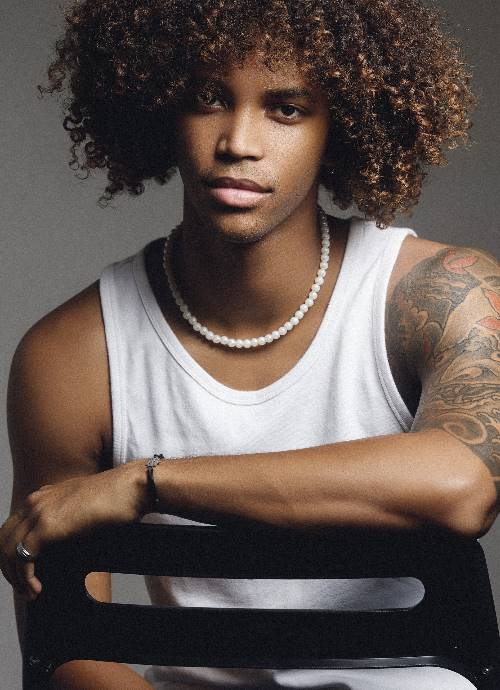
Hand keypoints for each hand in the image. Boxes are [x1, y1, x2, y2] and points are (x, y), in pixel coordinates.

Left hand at [0, 460, 145, 600]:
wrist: (132, 486)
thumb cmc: (118, 497)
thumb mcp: (83, 508)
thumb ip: (67, 521)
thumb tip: (62, 548)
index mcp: (43, 496)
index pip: (12, 528)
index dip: (13, 554)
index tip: (24, 573)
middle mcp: (36, 501)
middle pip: (3, 540)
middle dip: (8, 568)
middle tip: (23, 587)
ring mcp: (40, 512)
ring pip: (8, 550)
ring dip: (15, 577)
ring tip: (30, 592)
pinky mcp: (48, 526)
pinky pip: (22, 558)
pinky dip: (25, 578)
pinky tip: (36, 589)